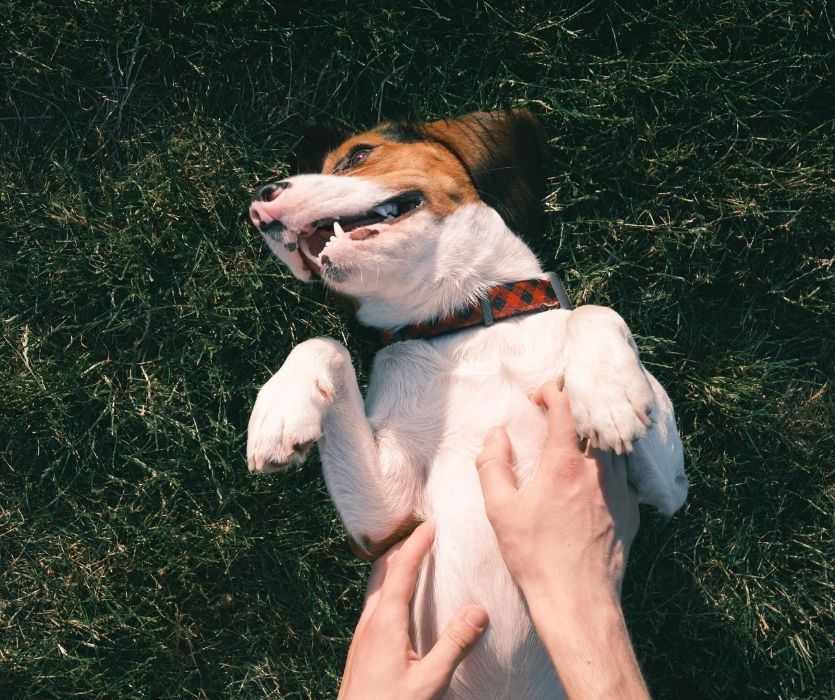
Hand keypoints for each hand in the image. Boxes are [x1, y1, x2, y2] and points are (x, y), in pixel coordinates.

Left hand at [338, 521, 488, 699]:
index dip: (417, 543)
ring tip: (416, 556)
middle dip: (404, 546)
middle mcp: (370, 622)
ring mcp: (362, 634)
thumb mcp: (429, 682)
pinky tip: (402, 599)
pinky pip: (375, 602)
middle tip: (426, 533)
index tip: (432, 524)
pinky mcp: (361, 647)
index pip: (401, 569)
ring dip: (394, 565)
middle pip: (384, 569)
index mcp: (385, 623)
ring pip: (376, 585)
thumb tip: (478, 610)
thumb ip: (453, 646)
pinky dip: (389, 586)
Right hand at [476, 381, 639, 604]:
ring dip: (594, 430)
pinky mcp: (632, 507)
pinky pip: (625, 469)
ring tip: (577, 436)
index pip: (566, 405)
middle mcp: (599, 469)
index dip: (552, 390)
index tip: (538, 398)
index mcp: (565, 463)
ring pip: (613, 440)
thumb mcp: (500, 510)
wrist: (578, 599)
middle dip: (576, 404)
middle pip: (595, 417)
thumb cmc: (535, 556)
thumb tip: (495, 435)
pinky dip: (610, 458)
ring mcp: (620, 488)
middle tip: (558, 410)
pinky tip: (594, 471)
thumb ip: (492, 465)